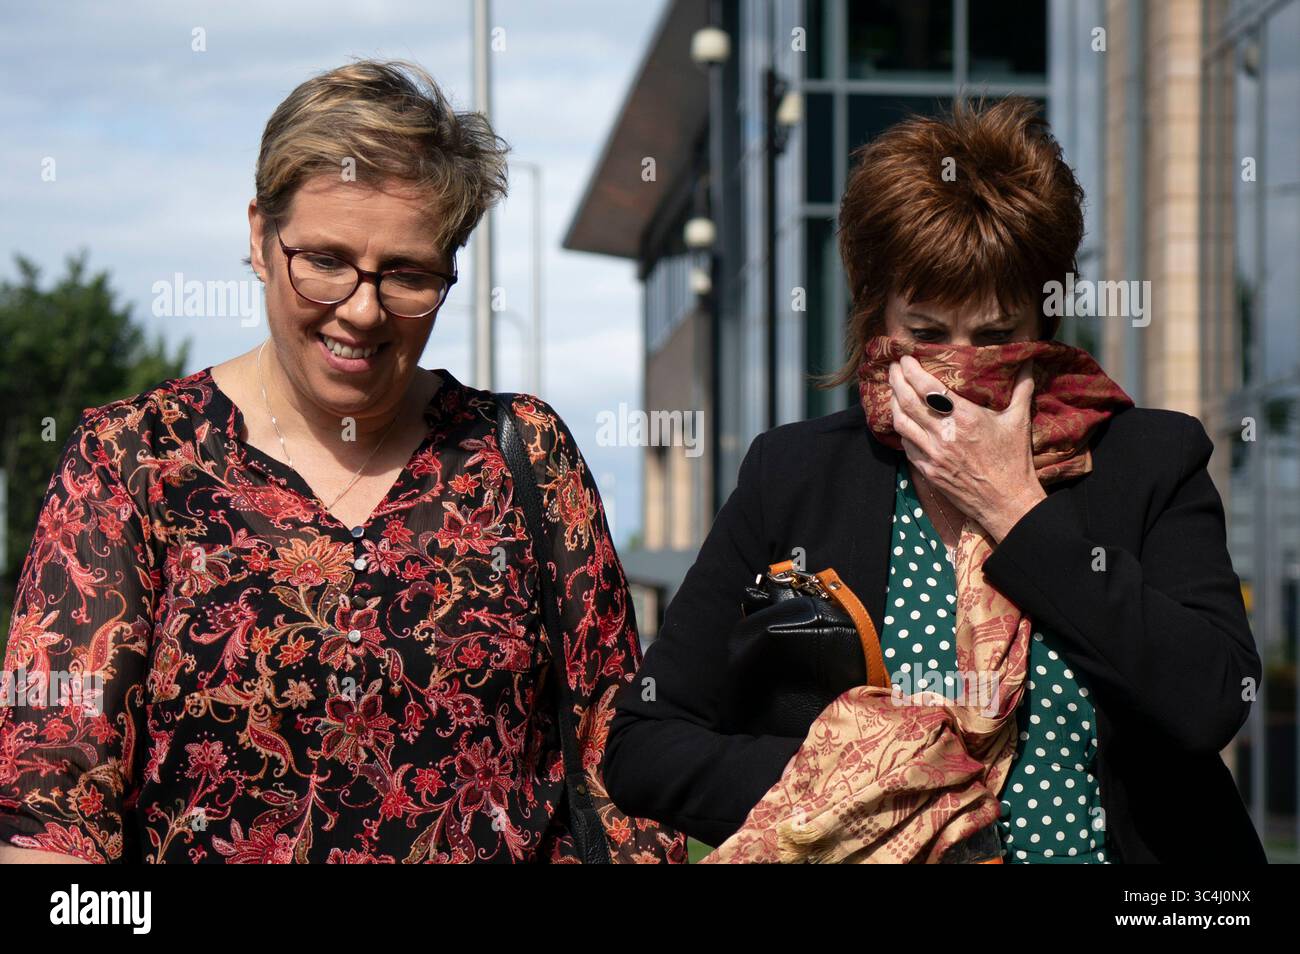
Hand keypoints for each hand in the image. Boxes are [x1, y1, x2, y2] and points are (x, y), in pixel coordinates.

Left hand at [888, 354, 1046, 542]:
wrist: (1007, 503)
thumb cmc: (1014, 462)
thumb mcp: (1019, 421)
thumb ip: (1022, 388)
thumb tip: (1028, 360)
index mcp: (965, 417)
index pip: (928, 387)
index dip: (912, 370)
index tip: (906, 358)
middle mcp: (944, 434)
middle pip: (908, 401)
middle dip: (896, 380)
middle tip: (893, 368)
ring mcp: (933, 454)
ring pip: (901, 422)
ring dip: (893, 403)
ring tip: (893, 390)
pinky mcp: (928, 471)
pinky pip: (906, 445)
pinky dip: (901, 430)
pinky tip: (902, 421)